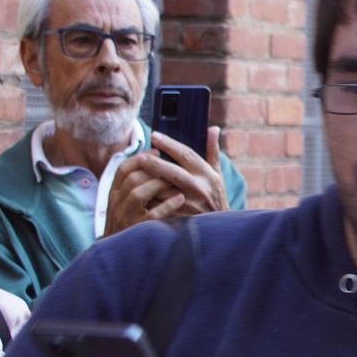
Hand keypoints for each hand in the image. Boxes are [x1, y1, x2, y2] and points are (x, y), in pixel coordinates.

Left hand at [103, 128, 228, 235]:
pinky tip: (139, 193)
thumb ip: (213, 151)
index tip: (154, 136)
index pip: (186, 154)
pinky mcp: (181, 217)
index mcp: (207, 174)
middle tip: (140, 155)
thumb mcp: (217, 174)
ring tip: (135, 174)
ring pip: (164, 190)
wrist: (221, 229)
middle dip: (155, 163)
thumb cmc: (216, 197)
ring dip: (149, 182)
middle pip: (173, 172)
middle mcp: (200, 188)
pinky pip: (160, 207)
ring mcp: (190, 204)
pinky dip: (149, 199)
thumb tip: (213, 128)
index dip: (169, 144)